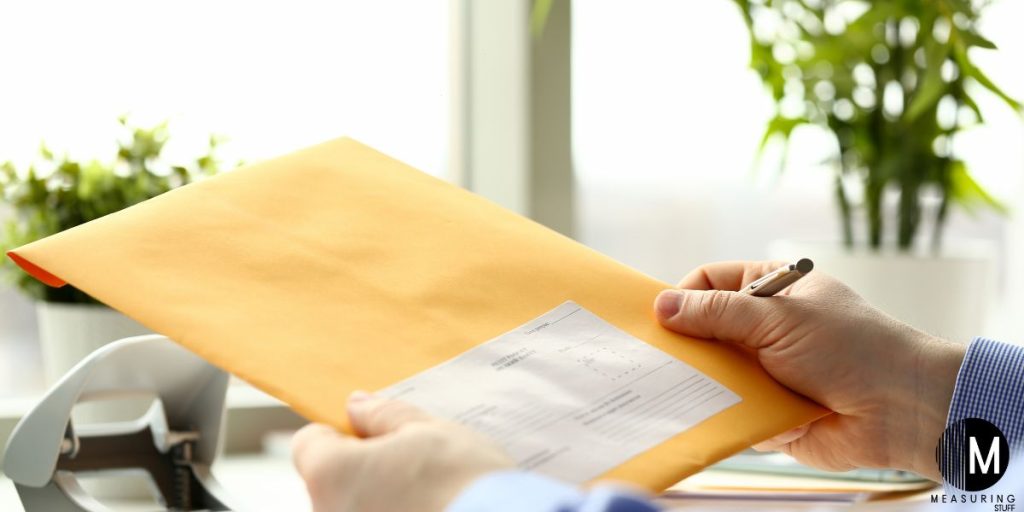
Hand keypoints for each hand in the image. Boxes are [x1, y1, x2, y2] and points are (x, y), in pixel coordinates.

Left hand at [291, 392, 514, 511]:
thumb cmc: (465, 485)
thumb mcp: (429, 432)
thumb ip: (385, 416)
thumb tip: (358, 406)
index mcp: (331, 475)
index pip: (310, 443)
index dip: (342, 433)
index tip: (375, 432)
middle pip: (333, 482)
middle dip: (367, 470)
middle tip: (416, 465)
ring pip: (358, 508)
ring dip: (384, 501)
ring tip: (433, 497)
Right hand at [654, 260, 965, 479]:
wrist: (902, 409)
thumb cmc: (852, 348)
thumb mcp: (778, 318)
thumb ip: (717, 313)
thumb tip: (662, 306)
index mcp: (771, 290)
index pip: (710, 283)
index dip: (681, 297)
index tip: (656, 318)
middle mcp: (765, 328)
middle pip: (706, 331)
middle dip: (688, 345)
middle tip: (657, 357)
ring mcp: (767, 370)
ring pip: (715, 374)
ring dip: (711, 383)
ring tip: (693, 388)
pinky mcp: (770, 411)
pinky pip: (734, 412)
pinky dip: (736, 414)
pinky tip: (737, 416)